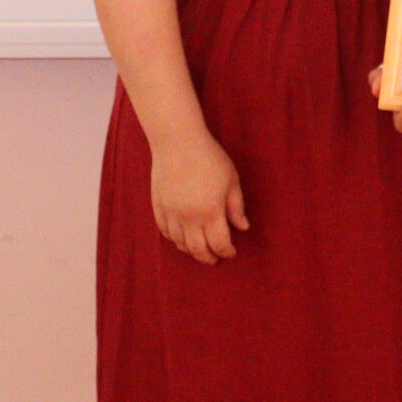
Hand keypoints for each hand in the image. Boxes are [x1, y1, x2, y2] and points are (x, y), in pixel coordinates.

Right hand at [151, 131, 247, 263]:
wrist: (178, 143)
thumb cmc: (210, 159)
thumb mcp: (231, 181)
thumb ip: (236, 207)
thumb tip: (243, 227)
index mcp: (211, 212)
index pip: (219, 243)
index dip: (227, 252)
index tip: (232, 252)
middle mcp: (189, 218)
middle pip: (198, 249)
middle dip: (209, 257)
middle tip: (215, 258)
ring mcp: (171, 213)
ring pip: (180, 244)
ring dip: (191, 250)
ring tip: (200, 250)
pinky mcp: (158, 207)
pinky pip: (165, 232)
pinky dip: (174, 239)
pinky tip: (181, 238)